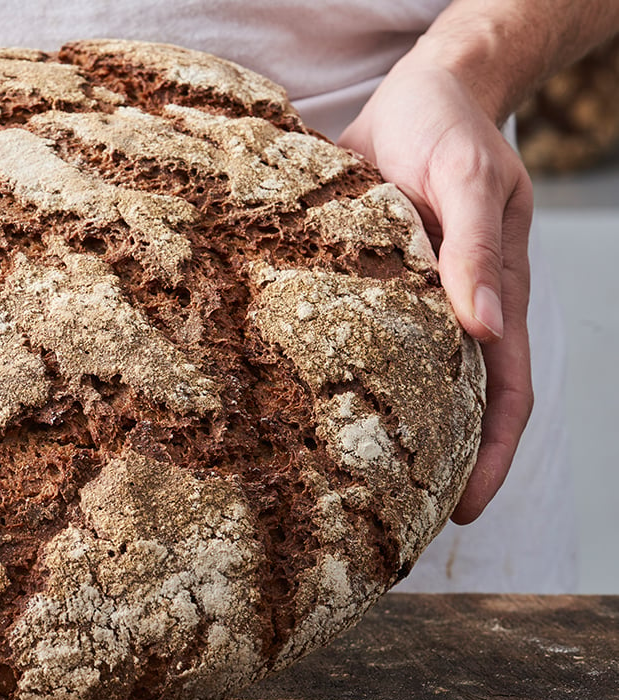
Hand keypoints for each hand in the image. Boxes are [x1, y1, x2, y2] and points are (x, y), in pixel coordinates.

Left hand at [339, 55, 533, 523]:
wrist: (414, 94)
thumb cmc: (451, 134)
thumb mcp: (468, 183)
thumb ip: (475, 250)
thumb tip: (481, 328)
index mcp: (488, 302)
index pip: (499, 397)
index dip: (489, 458)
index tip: (462, 513)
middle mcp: (444, 315)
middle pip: (444, 405)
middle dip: (426, 466)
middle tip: (383, 525)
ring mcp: (399, 304)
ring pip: (390, 383)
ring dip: (369, 433)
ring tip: (325, 486)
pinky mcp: (352, 285)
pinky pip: (341, 341)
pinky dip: (322, 377)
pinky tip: (279, 404)